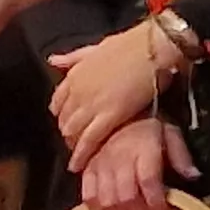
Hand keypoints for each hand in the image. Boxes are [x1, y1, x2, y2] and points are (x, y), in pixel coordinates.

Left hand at [50, 21, 178, 172]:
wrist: (155, 46)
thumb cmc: (134, 44)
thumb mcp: (96, 47)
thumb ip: (74, 57)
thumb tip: (53, 60)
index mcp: (75, 74)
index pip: (58, 101)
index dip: (62, 115)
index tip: (67, 123)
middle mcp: (78, 90)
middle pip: (64, 119)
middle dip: (68, 132)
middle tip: (74, 143)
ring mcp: (92, 103)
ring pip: (73, 131)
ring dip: (74, 144)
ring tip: (78, 155)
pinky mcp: (110, 115)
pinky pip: (89, 139)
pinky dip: (82, 154)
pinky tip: (78, 165)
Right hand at [78, 117, 195, 209]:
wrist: (114, 113)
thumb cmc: (145, 125)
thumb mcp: (170, 133)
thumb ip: (181, 156)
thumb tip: (193, 175)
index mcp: (143, 149)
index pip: (149, 183)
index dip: (157, 205)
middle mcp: (119, 159)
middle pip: (126, 197)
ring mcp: (100, 165)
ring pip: (107, 201)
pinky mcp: (87, 170)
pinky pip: (88, 196)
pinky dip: (98, 209)